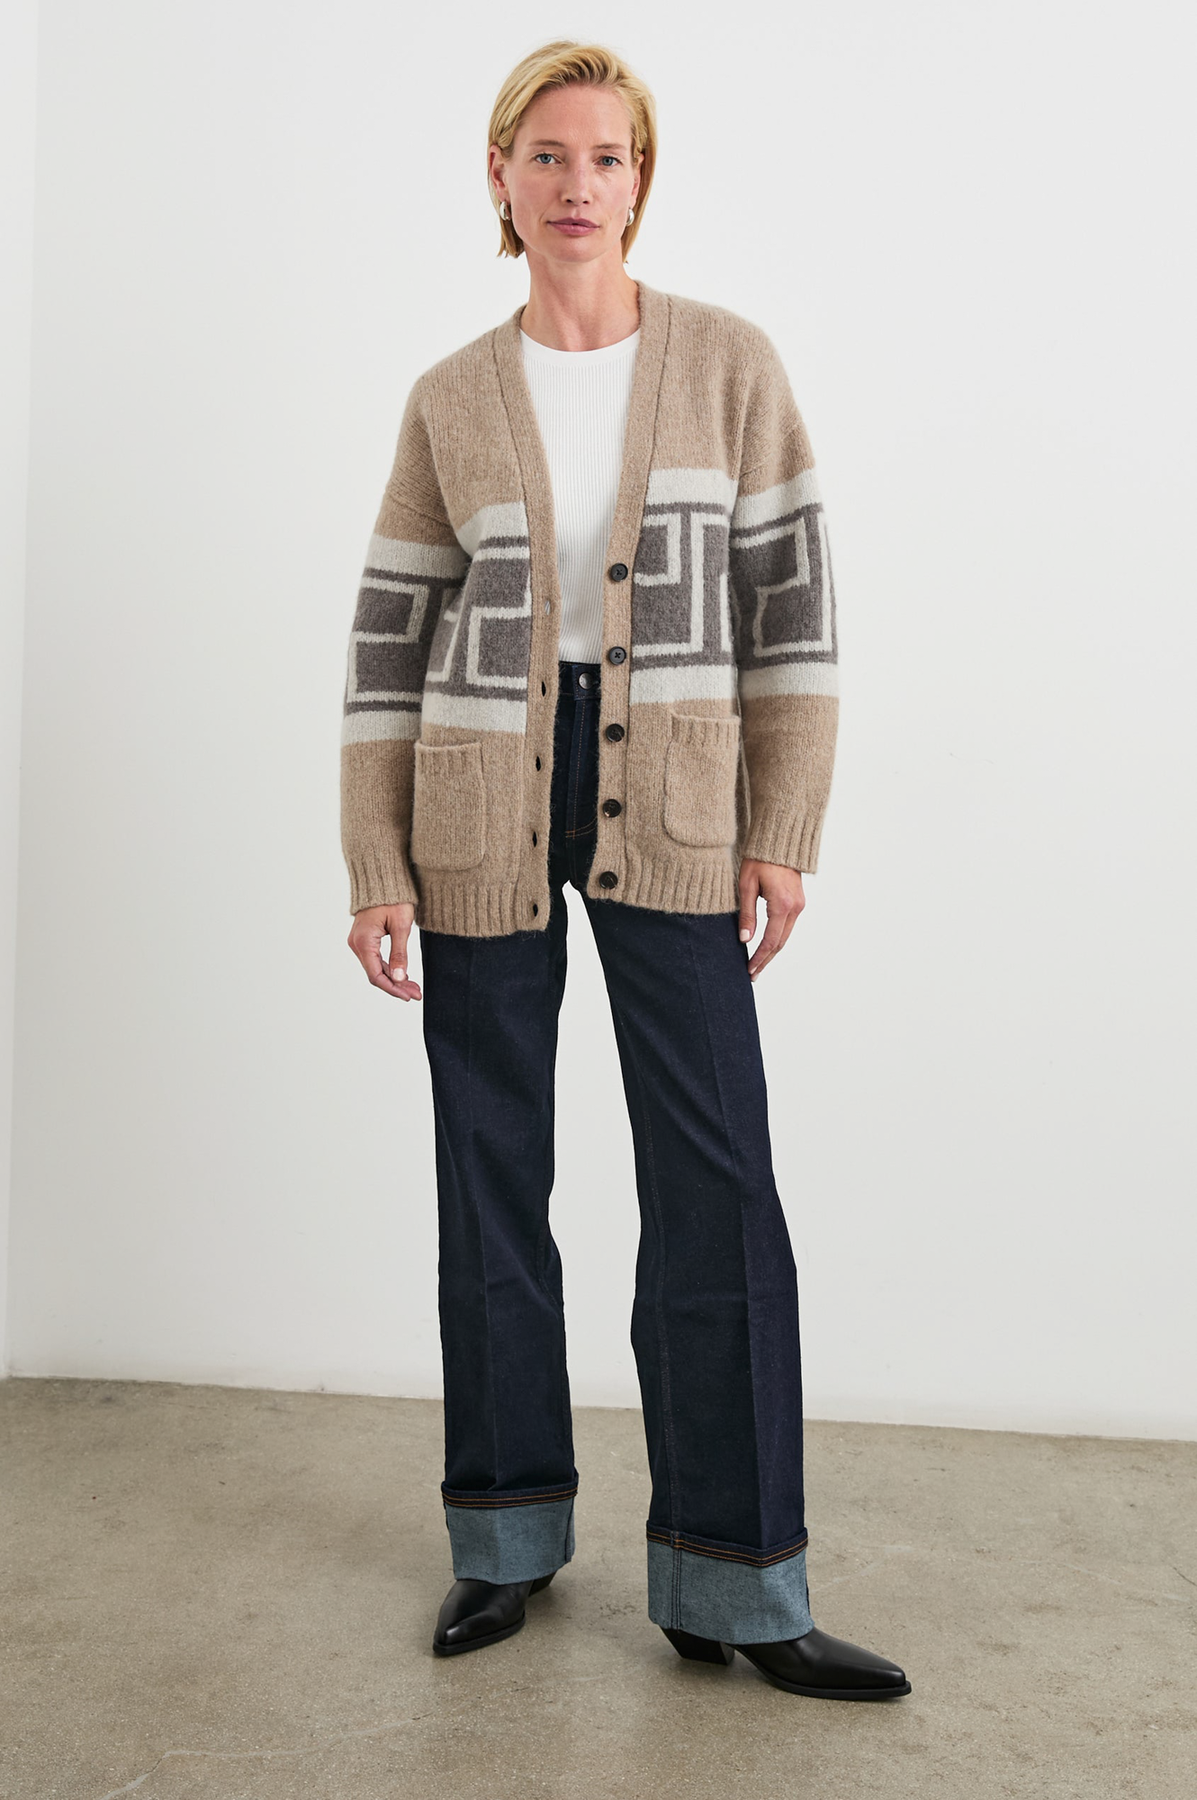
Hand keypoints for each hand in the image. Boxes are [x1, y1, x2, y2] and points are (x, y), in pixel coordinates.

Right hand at [347, 902, 421, 1000]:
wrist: (383, 878)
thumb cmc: (393, 897)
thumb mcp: (401, 926)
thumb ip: (399, 954)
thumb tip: (398, 977)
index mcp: (364, 941)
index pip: (376, 975)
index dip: (393, 989)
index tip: (409, 996)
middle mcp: (357, 943)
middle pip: (375, 974)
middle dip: (396, 986)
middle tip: (416, 993)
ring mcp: (359, 942)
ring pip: (375, 968)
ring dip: (394, 979)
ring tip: (413, 987)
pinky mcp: (364, 939)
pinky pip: (375, 959)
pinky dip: (389, 968)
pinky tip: (402, 975)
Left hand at [737, 859, 805, 980]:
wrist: (779, 841)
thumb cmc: (759, 859)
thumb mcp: (747, 886)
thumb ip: (746, 914)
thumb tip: (745, 940)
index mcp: (782, 904)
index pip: (770, 940)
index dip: (759, 958)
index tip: (749, 970)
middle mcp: (795, 907)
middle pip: (780, 943)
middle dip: (766, 960)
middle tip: (752, 974)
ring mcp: (800, 905)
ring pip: (785, 936)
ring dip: (772, 952)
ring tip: (758, 965)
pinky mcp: (799, 901)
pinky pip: (788, 926)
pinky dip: (778, 939)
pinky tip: (767, 946)